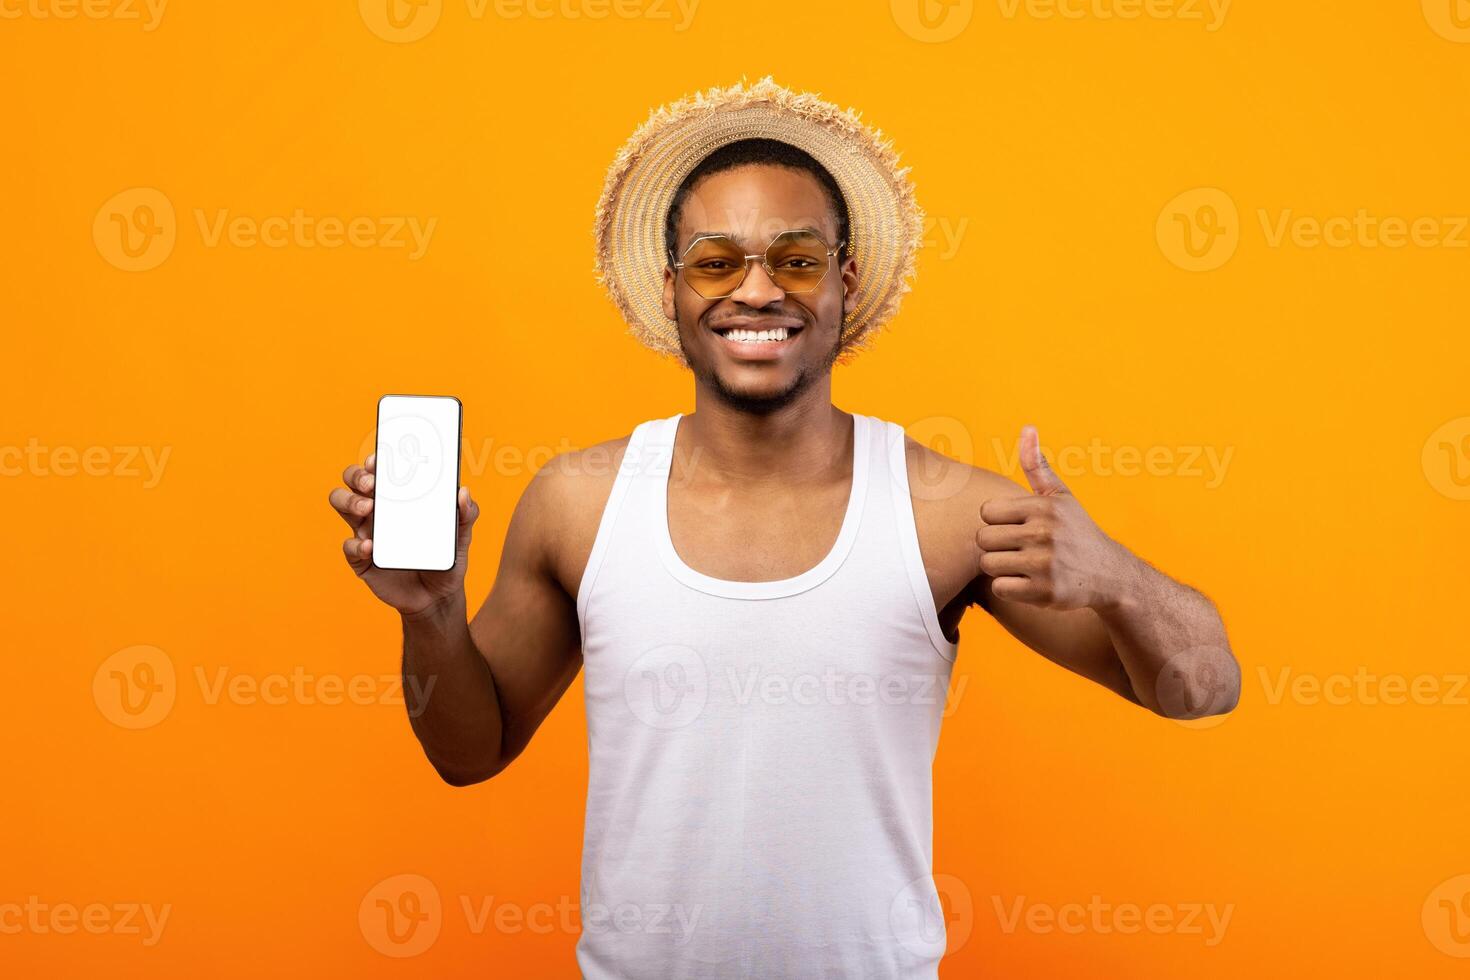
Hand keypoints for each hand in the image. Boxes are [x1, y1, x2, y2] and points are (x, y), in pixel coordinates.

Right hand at [328, 453, 479, 617]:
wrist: (437, 597)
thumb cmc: (445, 558)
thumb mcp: (461, 535)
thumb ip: (466, 514)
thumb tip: (463, 492)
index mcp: (398, 498)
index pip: (378, 470)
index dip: (373, 460)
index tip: (379, 459)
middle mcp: (377, 510)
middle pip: (352, 481)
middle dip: (357, 476)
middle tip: (373, 483)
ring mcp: (366, 532)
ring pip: (341, 504)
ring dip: (350, 500)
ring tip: (369, 506)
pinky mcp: (362, 559)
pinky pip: (349, 547)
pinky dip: (356, 544)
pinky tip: (371, 545)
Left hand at [977, 426, 1132, 609]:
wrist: (1110, 575)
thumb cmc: (1077, 532)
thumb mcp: (1061, 497)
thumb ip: (1037, 466)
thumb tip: (1027, 428)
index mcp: (1043, 507)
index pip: (986, 512)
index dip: (998, 522)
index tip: (1016, 527)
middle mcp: (1043, 533)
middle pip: (983, 539)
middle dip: (996, 546)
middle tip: (1018, 549)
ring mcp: (1043, 564)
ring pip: (988, 564)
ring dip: (1001, 568)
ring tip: (1023, 566)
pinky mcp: (1043, 592)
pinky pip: (1000, 588)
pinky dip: (1010, 588)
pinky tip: (1029, 583)